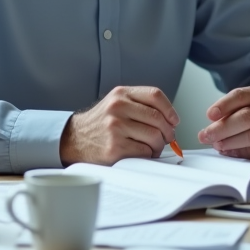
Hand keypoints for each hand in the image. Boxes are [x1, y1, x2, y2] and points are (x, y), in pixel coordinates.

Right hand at [60, 86, 178, 164]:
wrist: (74, 139)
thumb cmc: (100, 124)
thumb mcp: (116, 103)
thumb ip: (140, 104)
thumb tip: (170, 120)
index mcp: (121, 94)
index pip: (155, 95)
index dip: (170, 109)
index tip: (174, 120)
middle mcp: (118, 107)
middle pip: (158, 118)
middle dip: (168, 132)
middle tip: (167, 138)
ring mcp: (116, 127)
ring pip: (154, 136)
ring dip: (158, 146)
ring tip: (151, 147)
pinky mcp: (115, 147)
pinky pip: (145, 152)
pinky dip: (148, 155)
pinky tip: (140, 154)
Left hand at [197, 84, 249, 159]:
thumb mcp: (243, 106)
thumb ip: (227, 114)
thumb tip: (209, 130)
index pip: (240, 96)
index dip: (223, 105)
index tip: (210, 115)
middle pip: (246, 117)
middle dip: (222, 128)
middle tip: (205, 136)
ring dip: (230, 142)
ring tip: (216, 145)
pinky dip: (241, 152)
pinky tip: (229, 152)